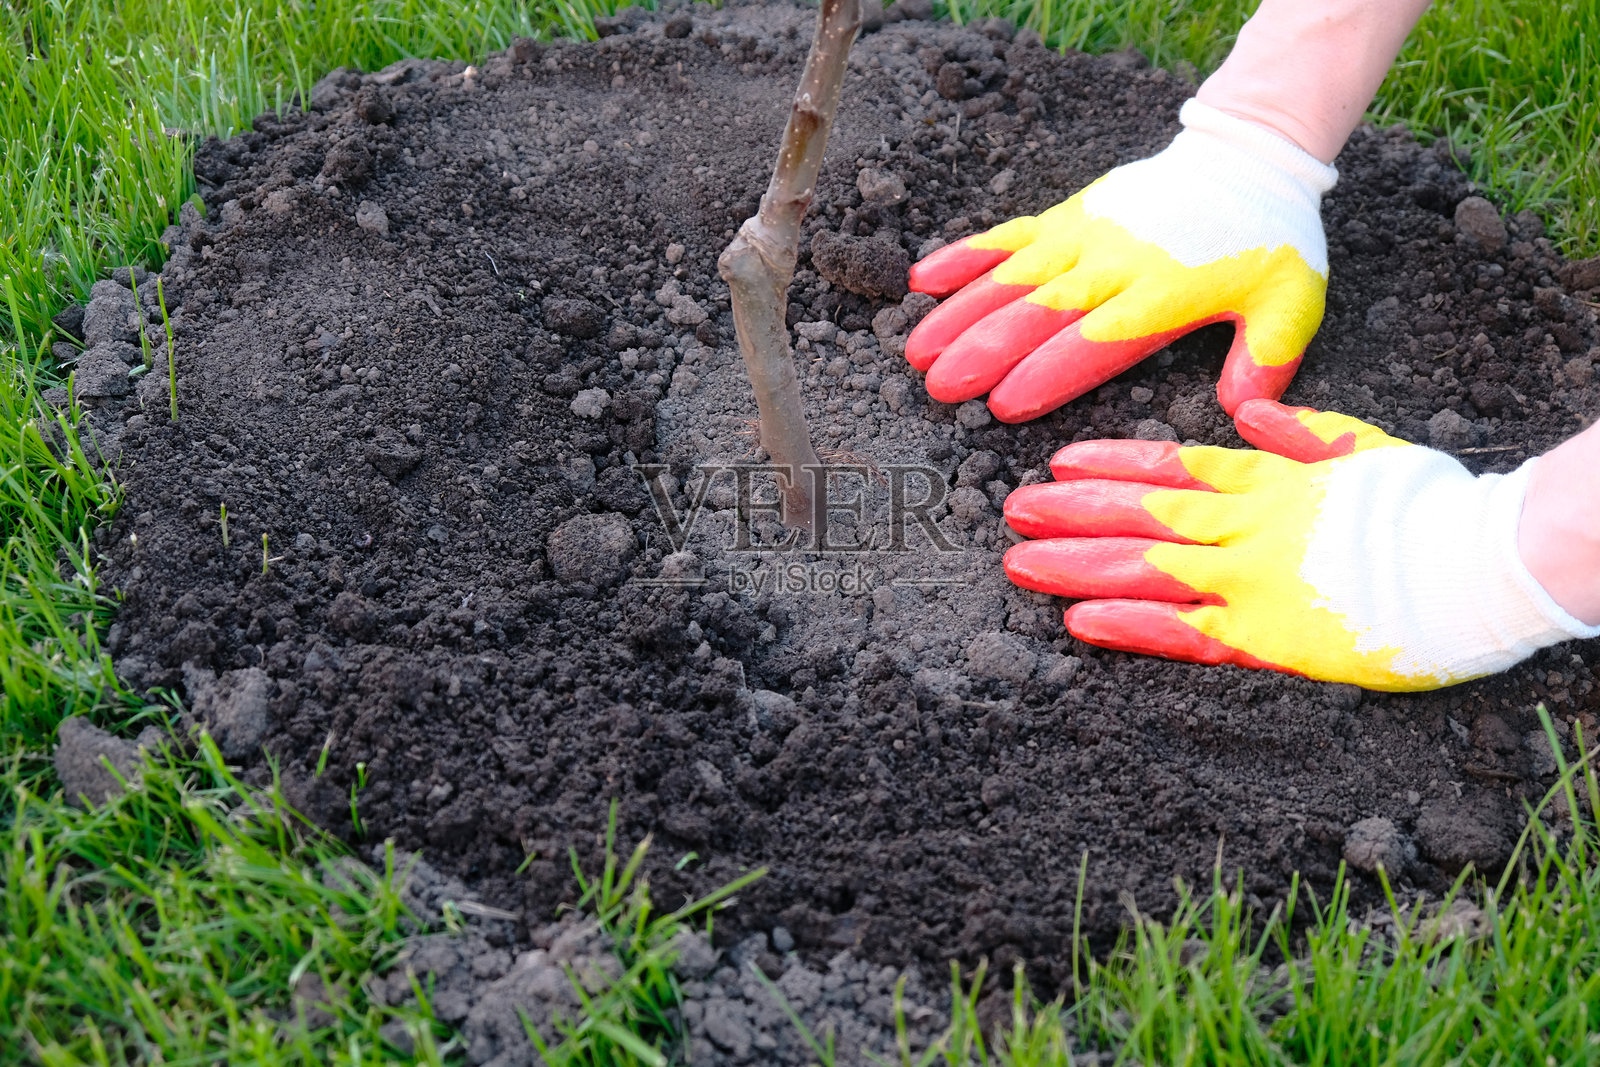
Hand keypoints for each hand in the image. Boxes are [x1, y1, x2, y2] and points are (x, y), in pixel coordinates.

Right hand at [905, 101, 1335, 421]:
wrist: (1248, 157)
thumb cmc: (1269, 240)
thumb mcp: (1292, 302)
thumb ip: (1268, 357)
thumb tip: (1243, 412)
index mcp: (1162, 294)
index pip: (1094, 341)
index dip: (1047, 372)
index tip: (1003, 402)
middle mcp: (1112, 263)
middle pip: (1038, 312)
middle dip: (984, 351)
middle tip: (941, 387)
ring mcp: (1083, 235)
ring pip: (1011, 278)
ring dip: (960, 313)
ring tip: (917, 351)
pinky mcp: (1067, 215)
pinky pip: (1007, 236)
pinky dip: (963, 257)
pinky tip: (921, 282)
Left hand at [1002, 401, 1599, 690]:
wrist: (1483, 564)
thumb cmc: (1430, 504)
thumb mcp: (1365, 445)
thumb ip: (1299, 429)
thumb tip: (1248, 408)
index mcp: (1270, 478)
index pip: (1174, 465)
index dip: (1111, 463)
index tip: (1060, 459)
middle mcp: (1247, 525)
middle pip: (1142, 512)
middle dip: (1072, 509)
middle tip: (1011, 510)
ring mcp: (1251, 581)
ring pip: (1146, 567)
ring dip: (1078, 563)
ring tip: (1021, 562)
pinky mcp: (1267, 639)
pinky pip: (1183, 633)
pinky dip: (1129, 623)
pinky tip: (1080, 621)